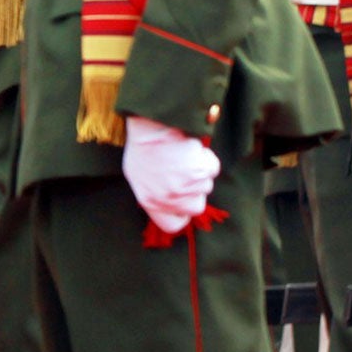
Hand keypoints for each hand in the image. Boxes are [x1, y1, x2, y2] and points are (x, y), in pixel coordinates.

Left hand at [121, 115, 219, 236]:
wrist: (152, 126)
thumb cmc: (143, 149)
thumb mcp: (139, 177)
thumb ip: (156, 195)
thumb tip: (171, 204)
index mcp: (150, 201)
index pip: (172, 225)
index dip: (179, 214)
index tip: (180, 204)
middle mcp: (170, 198)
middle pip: (196, 207)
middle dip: (193, 193)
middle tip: (182, 175)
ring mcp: (187, 186)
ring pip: (206, 186)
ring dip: (198, 173)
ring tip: (182, 158)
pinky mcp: (202, 171)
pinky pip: (212, 169)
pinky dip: (206, 160)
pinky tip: (192, 150)